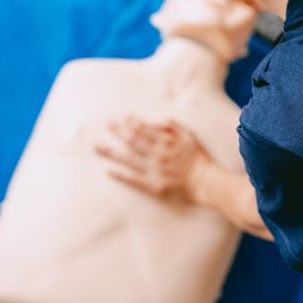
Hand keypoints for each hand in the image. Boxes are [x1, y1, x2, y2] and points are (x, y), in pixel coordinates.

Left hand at [95, 114, 209, 200]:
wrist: (206, 181)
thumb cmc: (198, 158)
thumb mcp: (190, 136)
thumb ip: (173, 127)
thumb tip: (158, 120)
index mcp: (166, 141)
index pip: (144, 129)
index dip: (132, 122)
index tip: (123, 118)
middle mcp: (158, 154)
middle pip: (133, 141)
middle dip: (119, 131)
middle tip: (107, 125)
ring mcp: (154, 170)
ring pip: (129, 159)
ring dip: (112, 152)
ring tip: (97, 147)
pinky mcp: (154, 185)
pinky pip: (134, 180)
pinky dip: (121, 175)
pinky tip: (109, 171)